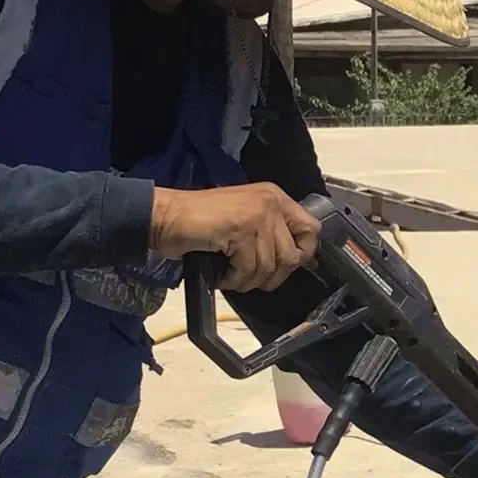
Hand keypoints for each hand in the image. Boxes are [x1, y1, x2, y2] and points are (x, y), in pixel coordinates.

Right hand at [150, 182, 318, 293]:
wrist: (166, 216)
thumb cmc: (200, 222)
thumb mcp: (244, 219)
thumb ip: (270, 232)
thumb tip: (294, 260)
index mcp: (275, 197)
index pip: (312, 229)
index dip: (302, 254)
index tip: (283, 267)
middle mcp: (270, 202)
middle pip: (292, 255)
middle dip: (272, 276)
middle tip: (248, 279)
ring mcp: (256, 215)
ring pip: (269, 266)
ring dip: (247, 280)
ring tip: (229, 275)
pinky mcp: (240, 229)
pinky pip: (248, 269)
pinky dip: (233, 279)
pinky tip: (220, 273)